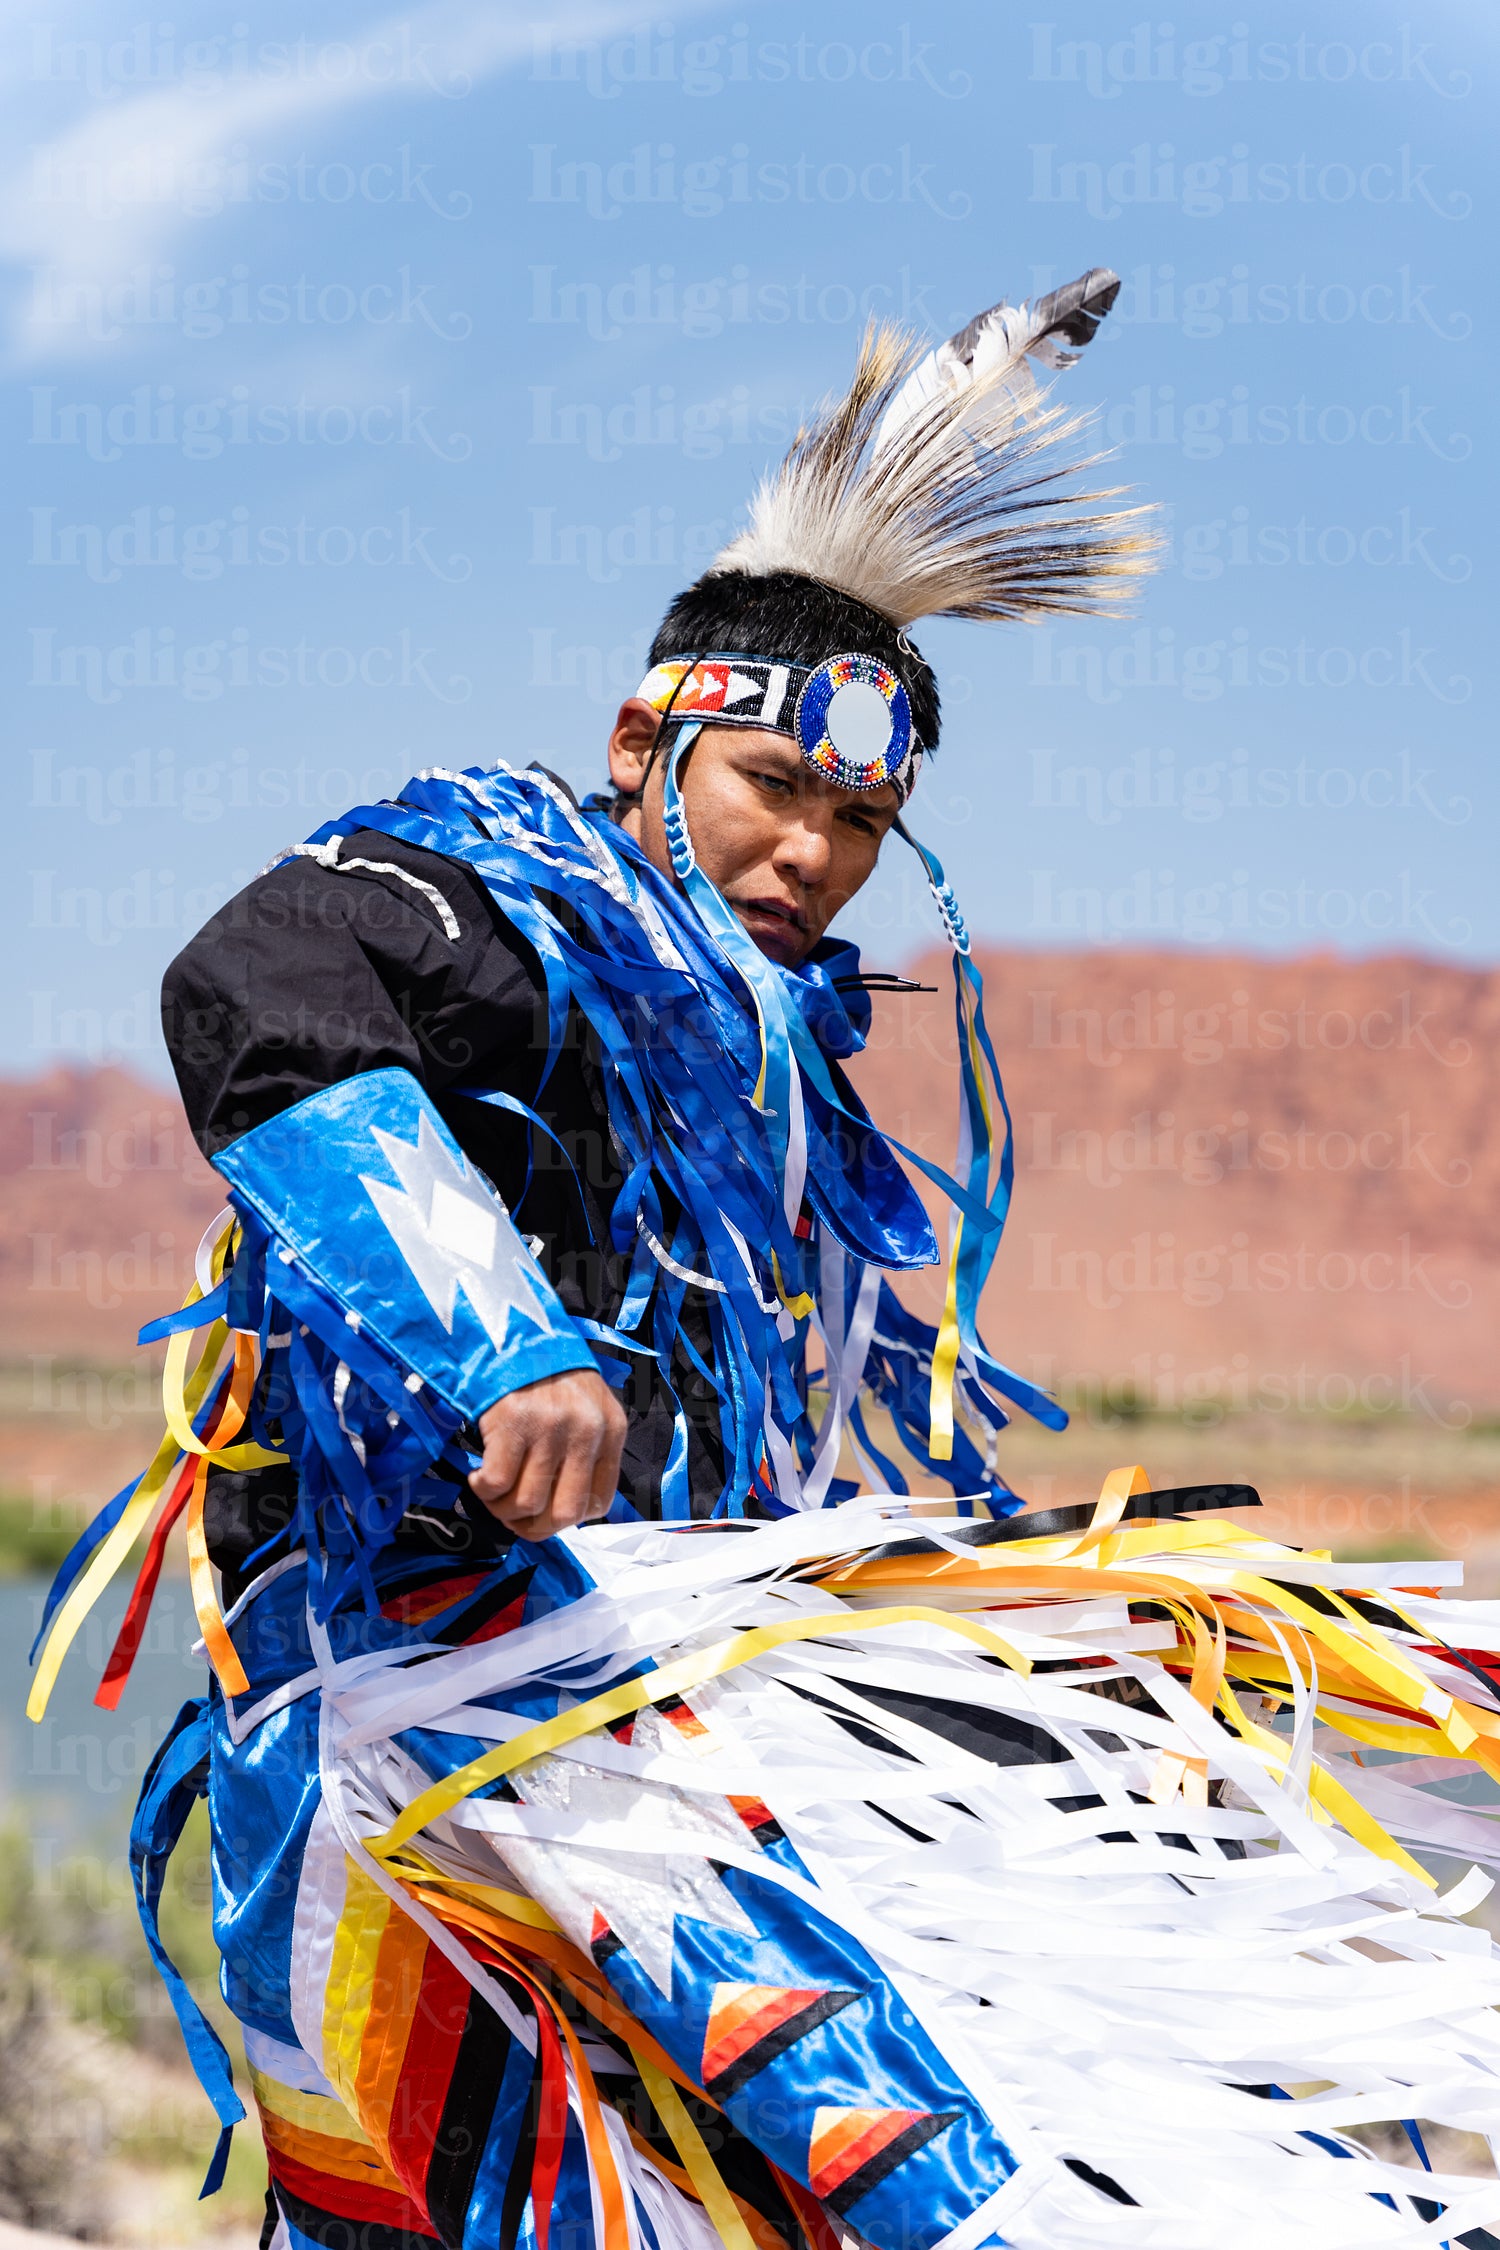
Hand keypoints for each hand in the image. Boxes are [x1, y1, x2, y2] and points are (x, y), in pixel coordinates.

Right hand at [468, 1368, 626, 1539]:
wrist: (513, 1333)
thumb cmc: (549, 1376)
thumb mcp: (587, 1409)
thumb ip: (586, 1452)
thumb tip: (561, 1509)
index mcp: (611, 1430)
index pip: (599, 1503)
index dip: (566, 1519)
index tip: (543, 1514)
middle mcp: (586, 1431)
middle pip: (565, 1513)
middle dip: (535, 1527)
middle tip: (514, 1518)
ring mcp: (549, 1428)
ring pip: (527, 1503)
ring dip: (503, 1510)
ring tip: (493, 1493)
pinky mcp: (512, 1424)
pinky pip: (496, 1484)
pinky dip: (483, 1491)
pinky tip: (478, 1475)